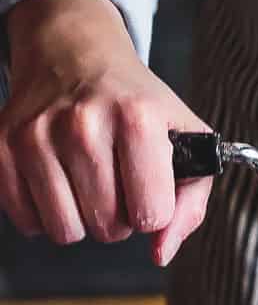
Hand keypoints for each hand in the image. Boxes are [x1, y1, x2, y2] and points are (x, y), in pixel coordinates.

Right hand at [0, 0, 211, 265]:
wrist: (74, 51)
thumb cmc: (133, 99)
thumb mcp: (182, 134)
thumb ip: (190, 200)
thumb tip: (161, 253)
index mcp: (137, 116)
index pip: (152, 214)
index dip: (155, 208)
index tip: (150, 185)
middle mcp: (84, 124)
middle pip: (108, 228)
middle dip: (119, 214)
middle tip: (118, 177)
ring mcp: (37, 136)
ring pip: (65, 232)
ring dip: (81, 217)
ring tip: (89, 178)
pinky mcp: (2, 148)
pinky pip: (27, 223)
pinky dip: (45, 211)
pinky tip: (58, 175)